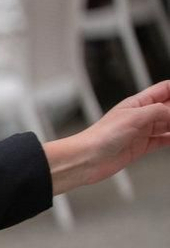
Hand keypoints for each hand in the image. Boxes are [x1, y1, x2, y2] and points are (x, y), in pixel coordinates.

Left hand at [46, 80, 169, 194]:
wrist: (86, 158)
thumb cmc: (101, 136)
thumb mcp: (134, 117)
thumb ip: (158, 112)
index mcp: (137, 103)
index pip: (165, 89)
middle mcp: (141, 116)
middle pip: (169, 108)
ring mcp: (141, 132)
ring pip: (168, 125)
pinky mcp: (141, 147)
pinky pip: (163, 140)